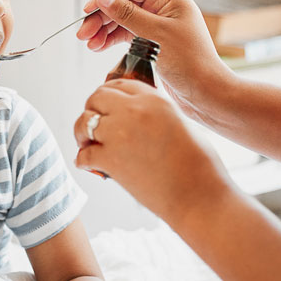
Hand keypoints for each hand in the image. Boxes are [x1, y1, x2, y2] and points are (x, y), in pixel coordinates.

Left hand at [74, 79, 229, 220]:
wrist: (198, 196)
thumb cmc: (198, 164)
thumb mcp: (180, 123)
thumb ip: (156, 113)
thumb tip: (135, 116)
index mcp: (154, 99)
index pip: (119, 84)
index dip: (109, 95)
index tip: (105, 106)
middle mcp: (133, 111)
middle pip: (96, 98)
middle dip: (92, 109)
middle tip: (94, 125)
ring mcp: (119, 134)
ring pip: (83, 122)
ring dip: (82, 133)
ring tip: (87, 144)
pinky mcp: (110, 160)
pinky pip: (83, 154)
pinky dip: (82, 160)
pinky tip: (88, 165)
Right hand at [76, 0, 232, 122]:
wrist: (206, 95)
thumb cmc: (192, 64)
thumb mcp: (157, 36)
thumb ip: (128, 15)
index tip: (91, 7)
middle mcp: (164, 9)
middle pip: (125, 1)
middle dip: (102, 14)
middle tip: (83, 31)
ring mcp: (157, 26)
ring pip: (123, 19)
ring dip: (103, 29)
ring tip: (88, 42)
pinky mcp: (152, 43)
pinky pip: (126, 34)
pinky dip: (111, 39)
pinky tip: (98, 47)